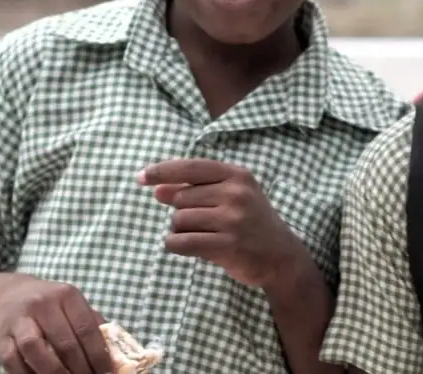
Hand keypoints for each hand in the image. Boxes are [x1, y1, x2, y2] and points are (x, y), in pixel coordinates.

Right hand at [0, 274, 113, 373]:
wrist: (8, 296)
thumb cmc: (49, 304)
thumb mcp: (71, 304)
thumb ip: (91, 323)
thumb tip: (112, 353)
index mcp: (67, 295)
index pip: (86, 328)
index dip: (98, 354)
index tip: (107, 372)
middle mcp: (43, 304)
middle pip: (64, 342)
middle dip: (80, 368)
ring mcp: (20, 320)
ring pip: (35, 350)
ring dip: (54, 372)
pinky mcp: (2, 336)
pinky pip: (12, 361)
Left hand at [139, 159, 305, 289]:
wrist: (281, 255)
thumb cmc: (251, 222)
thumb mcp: (232, 196)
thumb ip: (197, 189)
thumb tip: (157, 189)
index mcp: (237, 175)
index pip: (191, 167)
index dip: (162, 170)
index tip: (141, 177)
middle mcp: (236, 193)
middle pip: (181, 197)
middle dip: (180, 211)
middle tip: (202, 222)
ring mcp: (233, 219)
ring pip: (179, 220)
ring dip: (180, 230)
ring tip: (203, 235)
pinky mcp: (227, 245)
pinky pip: (182, 242)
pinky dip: (176, 244)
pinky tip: (186, 245)